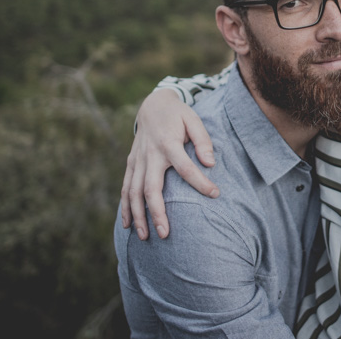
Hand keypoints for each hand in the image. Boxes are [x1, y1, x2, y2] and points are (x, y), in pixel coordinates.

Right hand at [120, 89, 218, 239]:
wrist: (152, 104)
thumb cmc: (178, 115)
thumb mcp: (194, 120)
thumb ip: (203, 141)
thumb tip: (210, 163)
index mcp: (169, 143)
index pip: (186, 168)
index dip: (200, 182)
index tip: (215, 194)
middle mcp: (150, 154)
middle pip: (151, 188)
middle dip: (157, 212)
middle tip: (165, 234)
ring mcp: (138, 160)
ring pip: (134, 192)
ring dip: (138, 215)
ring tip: (145, 237)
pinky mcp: (131, 163)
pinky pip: (125, 188)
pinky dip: (125, 207)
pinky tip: (127, 225)